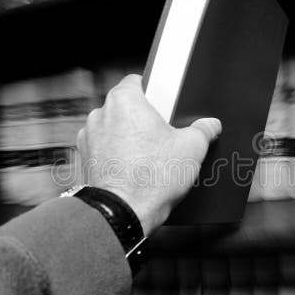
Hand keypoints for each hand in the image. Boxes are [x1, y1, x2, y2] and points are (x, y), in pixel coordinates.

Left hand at [77, 74, 220, 234]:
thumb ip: (203, 130)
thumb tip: (210, 125)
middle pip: (125, 107)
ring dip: (128, 138)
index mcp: (124, 100)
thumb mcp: (192, 149)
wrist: (123, 213)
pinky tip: (134, 170)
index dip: (153, 92)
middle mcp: (100, 114)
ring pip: (113, 129)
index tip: (164, 105)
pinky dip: (116, 156)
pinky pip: (104, 150)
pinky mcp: (84, 160)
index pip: (137, 81)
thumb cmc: (152, 177)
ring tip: (150, 157)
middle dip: (142, 118)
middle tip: (163, 135)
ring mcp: (88, 138)